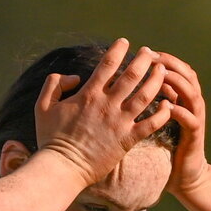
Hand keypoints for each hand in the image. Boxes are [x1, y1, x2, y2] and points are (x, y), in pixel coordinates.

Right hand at [34, 38, 171, 185]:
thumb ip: (54, 84)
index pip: (108, 64)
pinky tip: (168, 105)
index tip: (125, 42)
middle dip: (143, 60)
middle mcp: (107, 105)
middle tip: (150, 53)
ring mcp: (119, 122)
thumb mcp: (42, 106)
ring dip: (156, 81)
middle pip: (132, 75)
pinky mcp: (127, 140)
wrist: (62, 168)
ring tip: (162, 71)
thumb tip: (74, 77)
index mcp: (88, 94)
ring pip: (144, 96)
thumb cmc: (50, 139)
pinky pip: (150, 125)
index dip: (118, 50)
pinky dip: (161, 114)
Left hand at [152, 50, 209, 195]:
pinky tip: (167, 106)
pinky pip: (189, 118)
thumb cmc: (168, 146)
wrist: (185, 174)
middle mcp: (192, 104)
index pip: (178, 69)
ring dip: (177, 82)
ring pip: (191, 92)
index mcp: (184, 98)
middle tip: (153, 58)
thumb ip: (154, 99)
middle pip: (187, 74)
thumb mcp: (160, 117)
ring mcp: (196, 118)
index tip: (146, 52)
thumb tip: (135, 82)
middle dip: (170, 64)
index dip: (164, 59)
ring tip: (162, 76)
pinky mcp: (195, 135)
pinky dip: (179, 110)